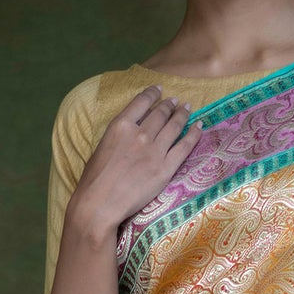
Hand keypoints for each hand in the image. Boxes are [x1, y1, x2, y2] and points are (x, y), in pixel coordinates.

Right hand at [68, 87, 197, 236]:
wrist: (100, 203)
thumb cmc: (94, 180)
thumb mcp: (102, 146)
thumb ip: (119, 135)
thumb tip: (130, 131)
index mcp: (120, 126)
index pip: (141, 102)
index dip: (153, 93)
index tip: (160, 90)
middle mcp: (140, 134)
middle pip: (160, 113)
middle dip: (169, 105)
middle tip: (176, 101)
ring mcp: (154, 150)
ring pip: (174, 126)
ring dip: (182, 114)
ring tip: (187, 108)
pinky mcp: (165, 168)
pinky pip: (185, 146)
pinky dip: (194, 134)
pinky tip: (199, 126)